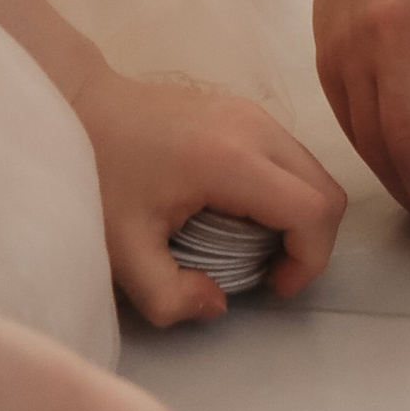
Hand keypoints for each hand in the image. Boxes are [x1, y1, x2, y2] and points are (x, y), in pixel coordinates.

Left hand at [69, 67, 346, 321]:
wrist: (82, 106)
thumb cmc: (100, 176)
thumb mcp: (123, 252)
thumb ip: (170, 297)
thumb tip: (217, 304)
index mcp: (231, 159)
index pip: (313, 209)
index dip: (309, 260)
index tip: (271, 286)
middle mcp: (255, 127)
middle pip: (327, 190)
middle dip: (312, 244)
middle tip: (268, 272)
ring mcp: (254, 112)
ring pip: (314, 171)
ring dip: (301, 219)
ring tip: (254, 247)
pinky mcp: (247, 110)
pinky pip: (292, 157)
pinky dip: (287, 195)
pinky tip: (243, 214)